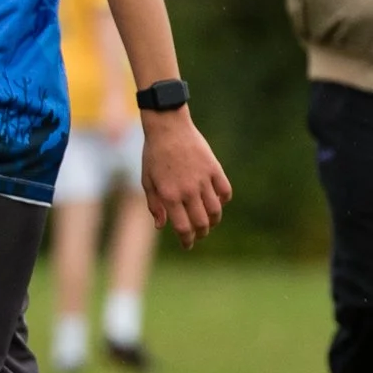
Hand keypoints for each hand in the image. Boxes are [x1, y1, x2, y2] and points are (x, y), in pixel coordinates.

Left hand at [140, 110, 229, 248]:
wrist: (168, 128)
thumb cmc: (153, 155)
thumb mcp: (147, 180)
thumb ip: (154, 205)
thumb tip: (161, 226)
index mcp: (169, 195)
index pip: (183, 228)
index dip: (187, 240)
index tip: (187, 245)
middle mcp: (187, 191)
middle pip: (201, 223)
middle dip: (201, 234)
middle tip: (199, 235)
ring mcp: (203, 180)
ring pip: (215, 210)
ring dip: (214, 220)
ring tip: (209, 222)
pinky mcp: (214, 169)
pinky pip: (225, 191)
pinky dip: (223, 200)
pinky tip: (218, 202)